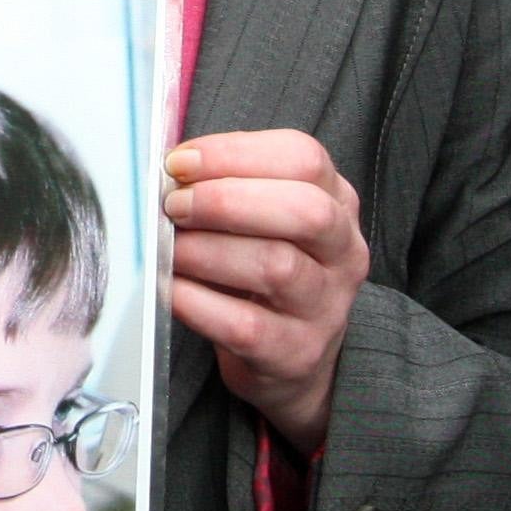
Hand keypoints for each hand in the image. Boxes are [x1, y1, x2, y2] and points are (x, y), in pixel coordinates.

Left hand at [164, 131, 368, 456]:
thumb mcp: (263, 218)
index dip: (235, 154)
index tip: (179, 162)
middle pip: (305, 212)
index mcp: (337, 202)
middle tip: (174, 205)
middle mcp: (342, 252)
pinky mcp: (294, 353)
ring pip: (276, 267)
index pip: (304, 159)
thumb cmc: (262, 268)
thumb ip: (227, 185)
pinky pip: (244, 324)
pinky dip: (197, 302)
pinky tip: (171, 289)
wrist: (289, 357)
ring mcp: (325, 307)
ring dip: (206, 251)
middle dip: (226, 201)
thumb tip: (168, 171)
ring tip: (168, 248)